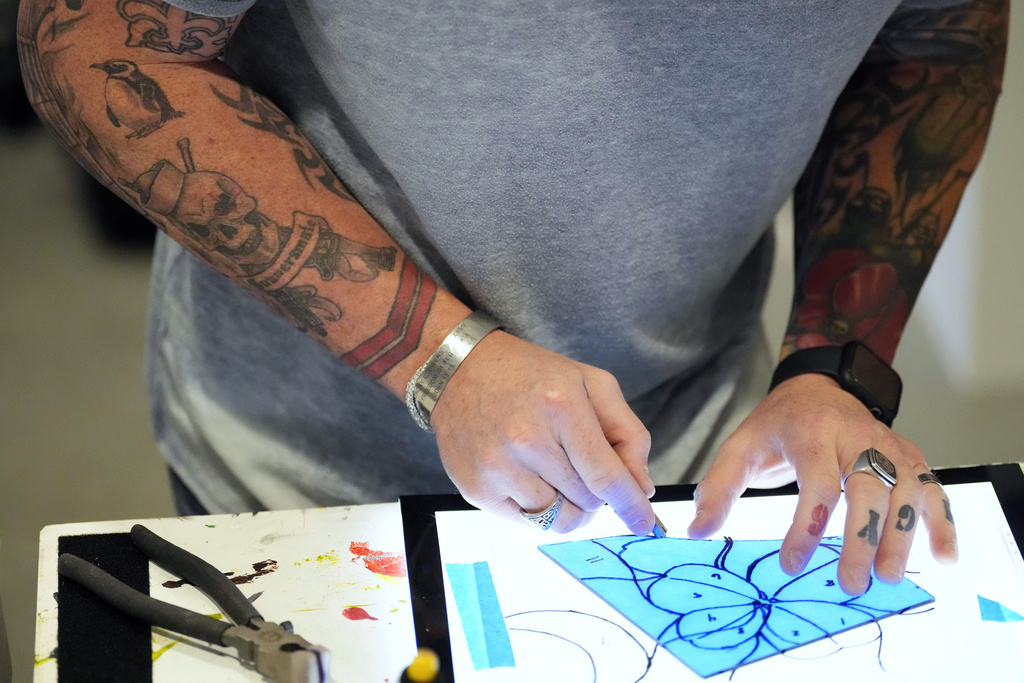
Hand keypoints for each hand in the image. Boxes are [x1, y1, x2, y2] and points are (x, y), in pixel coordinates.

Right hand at [429, 331, 656, 534]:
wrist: (459, 370)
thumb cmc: (530, 375)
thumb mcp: (590, 384)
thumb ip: (626, 432)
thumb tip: (641, 487)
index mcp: (561, 408)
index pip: (606, 477)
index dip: (631, 506)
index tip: (645, 523)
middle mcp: (527, 440)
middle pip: (586, 501)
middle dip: (595, 492)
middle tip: (580, 466)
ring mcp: (497, 468)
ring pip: (559, 519)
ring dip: (569, 505)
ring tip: (556, 474)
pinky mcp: (476, 488)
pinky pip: (526, 523)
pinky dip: (538, 509)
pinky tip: (529, 478)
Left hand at [687, 373, 957, 594]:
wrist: (817, 387)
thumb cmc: (778, 425)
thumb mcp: (740, 447)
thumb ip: (718, 487)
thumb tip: (697, 530)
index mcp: (811, 435)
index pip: (817, 484)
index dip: (806, 528)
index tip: (790, 565)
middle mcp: (856, 437)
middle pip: (869, 489)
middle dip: (862, 539)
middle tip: (851, 584)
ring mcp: (887, 445)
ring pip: (906, 490)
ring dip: (902, 536)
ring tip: (889, 578)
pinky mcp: (908, 455)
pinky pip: (931, 487)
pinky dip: (942, 520)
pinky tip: (943, 556)